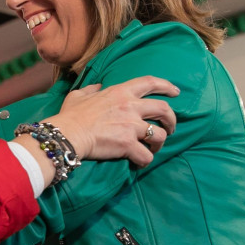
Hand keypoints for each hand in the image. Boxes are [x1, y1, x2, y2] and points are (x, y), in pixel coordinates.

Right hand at [46, 76, 177, 166]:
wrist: (68, 134)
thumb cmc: (71, 115)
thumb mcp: (79, 95)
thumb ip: (91, 89)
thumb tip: (98, 87)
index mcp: (120, 92)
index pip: (150, 82)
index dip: (166, 86)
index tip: (176, 92)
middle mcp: (130, 106)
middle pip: (164, 109)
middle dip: (172, 120)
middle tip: (170, 128)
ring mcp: (131, 126)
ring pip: (159, 134)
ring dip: (160, 142)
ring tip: (154, 147)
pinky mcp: (128, 144)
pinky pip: (146, 155)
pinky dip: (145, 160)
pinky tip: (140, 162)